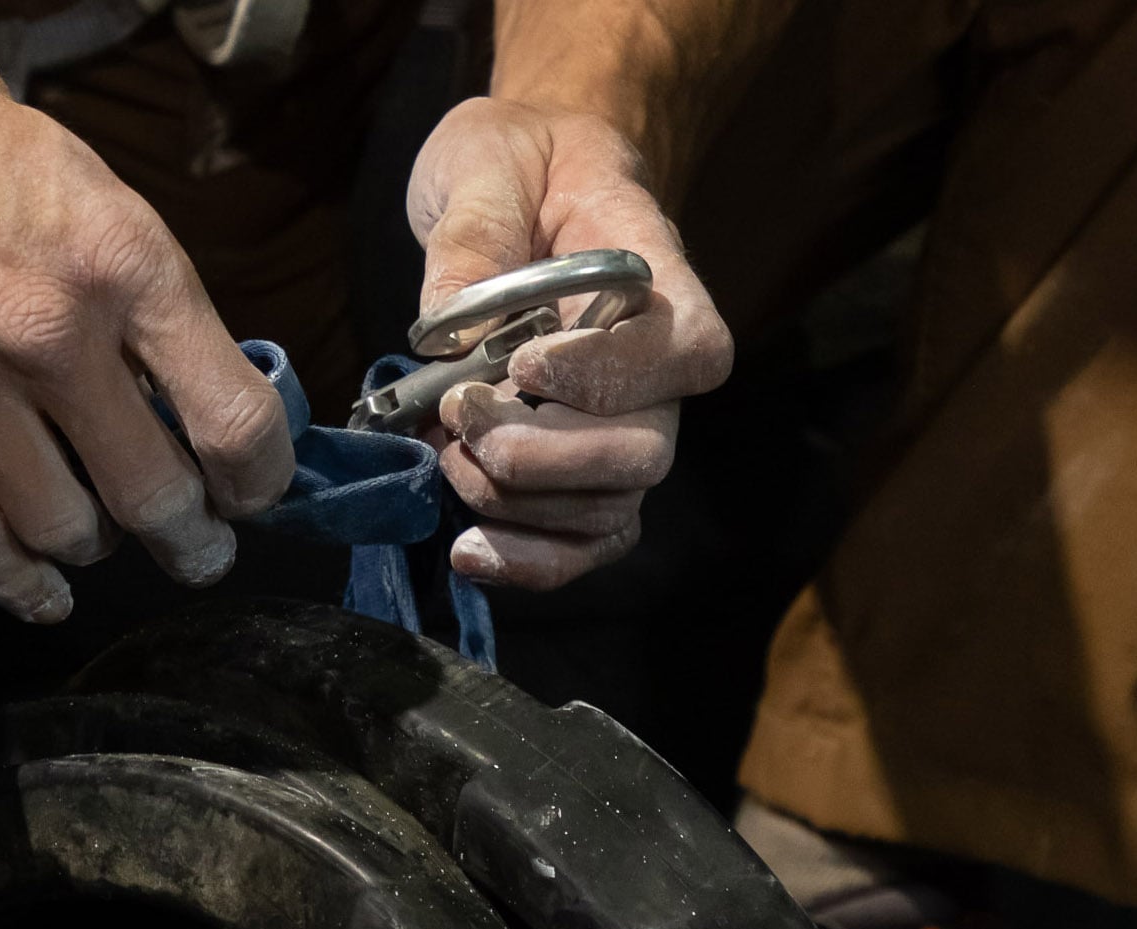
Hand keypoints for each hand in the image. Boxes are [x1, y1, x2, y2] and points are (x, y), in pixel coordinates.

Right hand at [0, 3, 292, 619]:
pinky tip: (41, 591)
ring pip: (63, 528)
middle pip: (154, 494)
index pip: (231, 418)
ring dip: (96, 550)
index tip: (255, 491)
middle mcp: (50, 332)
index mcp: (121, 259)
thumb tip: (185, 380)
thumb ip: (132, 286)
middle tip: (200, 553)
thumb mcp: (75, 178)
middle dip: (191, 541)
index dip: (259, 478)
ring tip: (103, 543)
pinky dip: (16, 579)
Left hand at [408, 98, 732, 589]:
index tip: (523, 362)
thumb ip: (473, 235)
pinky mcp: (577, 469)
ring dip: (518, 504)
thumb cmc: (518, 161)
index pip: (687, 352)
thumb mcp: (486, 160)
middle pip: (644, 453)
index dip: (610, 377)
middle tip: (461, 413)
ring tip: (449, 459)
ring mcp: (621, 426)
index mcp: (658, 281)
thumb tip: (449, 332)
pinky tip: (468, 549)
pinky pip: (583, 541)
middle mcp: (656, 370)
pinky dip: (530, 560)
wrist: (520, 183)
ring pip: (609, 508)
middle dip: (542, 455)